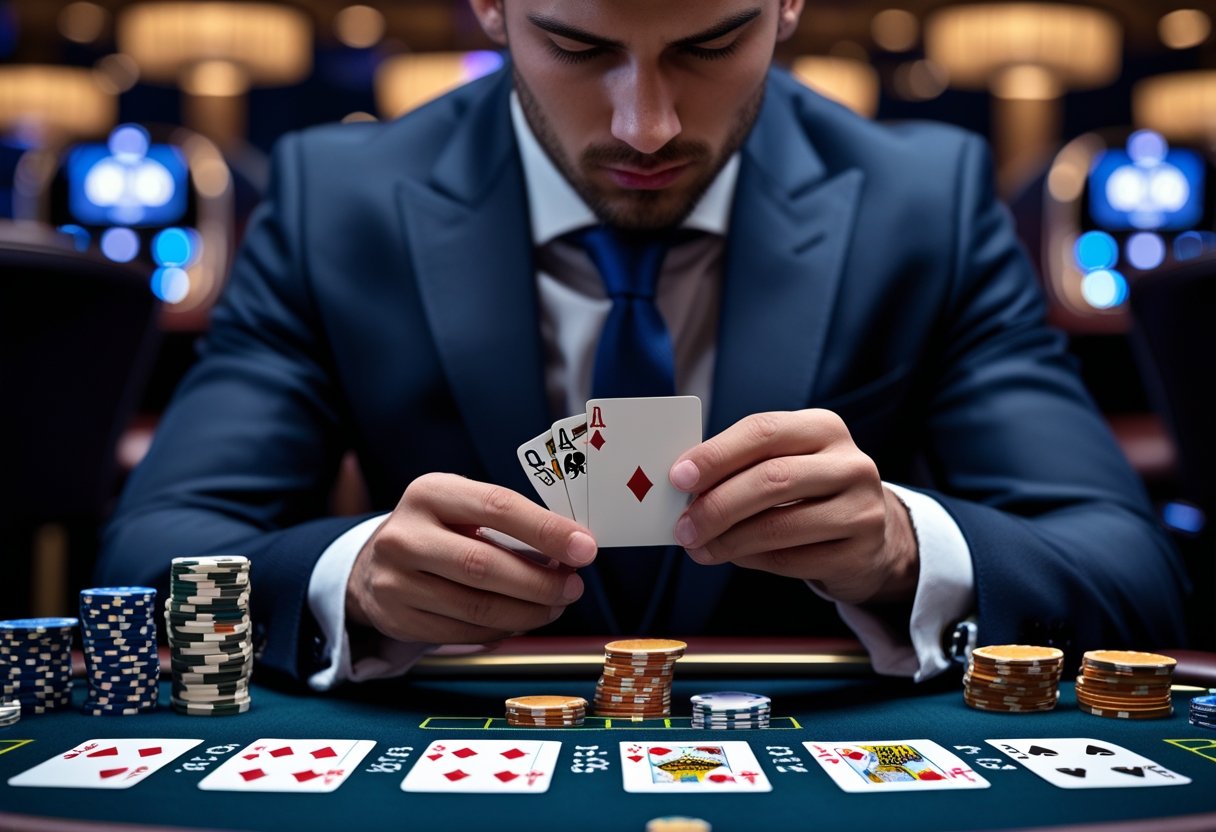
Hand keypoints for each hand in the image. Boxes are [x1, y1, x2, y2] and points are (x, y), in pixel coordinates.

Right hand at [345, 473, 596, 644]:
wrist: (373, 565)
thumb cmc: (439, 530)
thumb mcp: (463, 507)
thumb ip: (510, 521)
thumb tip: (572, 547)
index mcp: (430, 492)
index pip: (497, 506)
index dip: (547, 529)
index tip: (585, 548)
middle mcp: (405, 535)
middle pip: (485, 565)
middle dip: (540, 581)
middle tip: (573, 587)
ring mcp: (396, 581)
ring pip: (477, 606)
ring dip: (528, 611)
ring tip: (555, 605)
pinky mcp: (398, 618)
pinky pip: (464, 632)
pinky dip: (502, 628)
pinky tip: (520, 618)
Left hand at [668, 410, 917, 604]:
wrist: (872, 535)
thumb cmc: (809, 492)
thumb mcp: (786, 462)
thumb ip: (742, 466)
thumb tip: (683, 486)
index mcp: (824, 428)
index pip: (763, 431)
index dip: (716, 454)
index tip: (678, 478)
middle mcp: (851, 463)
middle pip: (771, 479)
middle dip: (717, 505)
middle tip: (682, 527)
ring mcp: (862, 509)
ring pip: (779, 525)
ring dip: (727, 540)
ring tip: (698, 548)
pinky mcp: (860, 553)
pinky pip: (791, 560)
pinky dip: (751, 560)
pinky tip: (732, 557)